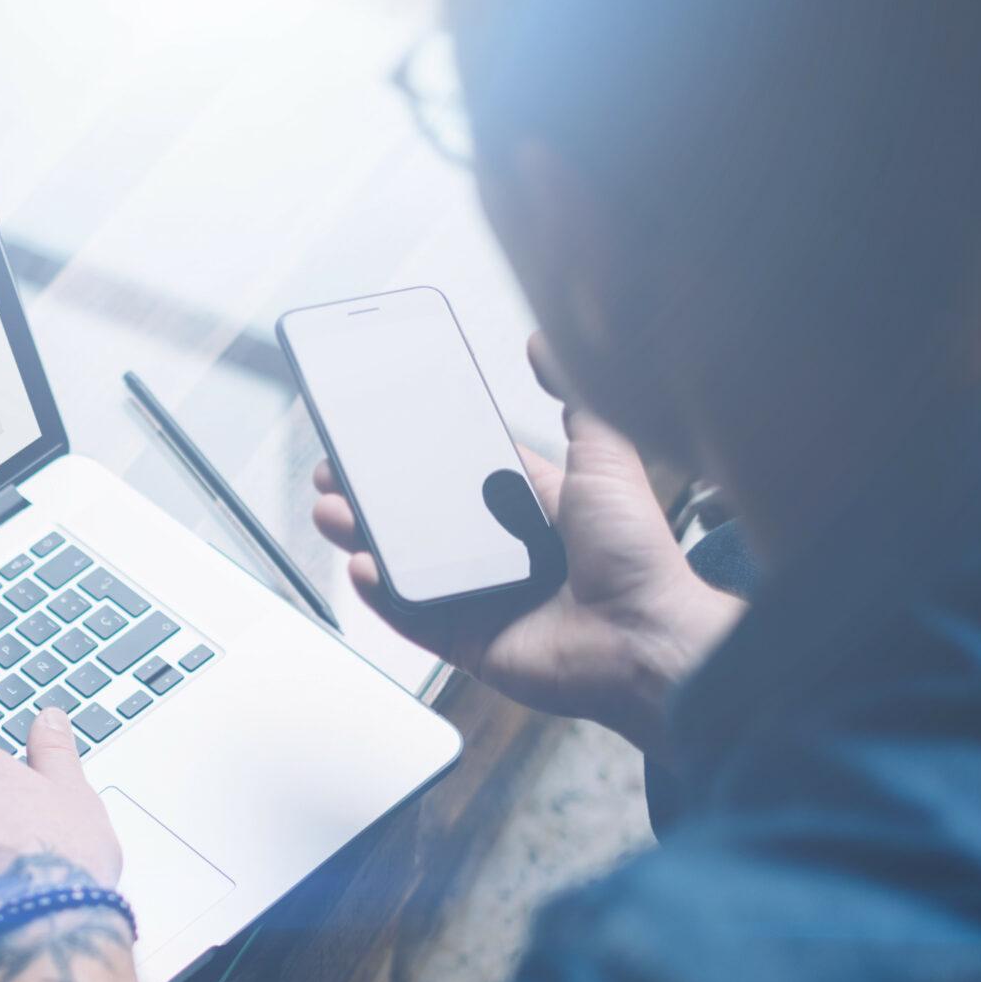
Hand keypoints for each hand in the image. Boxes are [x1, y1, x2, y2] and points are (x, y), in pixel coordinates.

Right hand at [310, 332, 742, 751]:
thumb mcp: (606, 456)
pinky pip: (410, 617)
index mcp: (527, 507)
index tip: (372, 436)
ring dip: (360, 538)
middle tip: (336, 473)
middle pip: (416, 518)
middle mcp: (499, 552)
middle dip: (369, 495)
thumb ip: (576, 397)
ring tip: (333, 513)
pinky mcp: (467, 641)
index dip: (409, 456)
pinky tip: (363, 566)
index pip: (452, 473)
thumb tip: (547, 340)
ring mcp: (479, 598)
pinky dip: (381, 594)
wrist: (647, 641)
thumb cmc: (638, 555)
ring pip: (402, 565)